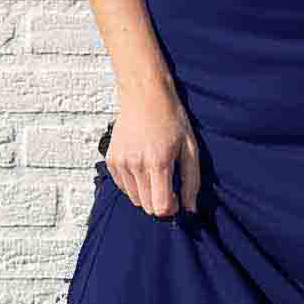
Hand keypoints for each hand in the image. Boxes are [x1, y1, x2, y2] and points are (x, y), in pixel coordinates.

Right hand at [105, 98, 199, 219]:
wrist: (144, 95)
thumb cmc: (171, 119)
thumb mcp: (190, 147)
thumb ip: (191, 181)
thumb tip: (190, 209)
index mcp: (158, 162)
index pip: (160, 207)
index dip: (171, 208)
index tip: (177, 198)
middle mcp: (136, 165)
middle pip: (147, 206)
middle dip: (160, 202)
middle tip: (168, 184)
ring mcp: (121, 163)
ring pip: (134, 199)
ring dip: (147, 193)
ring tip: (155, 173)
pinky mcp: (111, 160)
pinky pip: (123, 187)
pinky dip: (134, 184)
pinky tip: (142, 167)